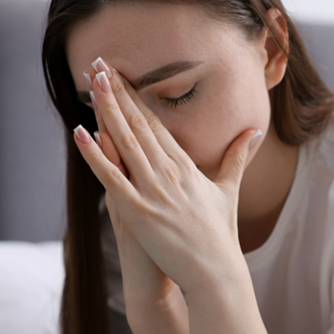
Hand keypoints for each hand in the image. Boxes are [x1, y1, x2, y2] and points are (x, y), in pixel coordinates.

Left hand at [74, 57, 260, 295]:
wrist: (215, 271)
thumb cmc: (220, 234)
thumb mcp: (228, 189)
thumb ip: (236, 157)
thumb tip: (253, 132)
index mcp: (185, 164)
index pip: (156, 122)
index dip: (136, 96)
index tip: (121, 74)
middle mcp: (168, 171)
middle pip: (138, 123)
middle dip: (117, 91)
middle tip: (98, 62)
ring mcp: (153, 190)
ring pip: (125, 141)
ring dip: (106, 108)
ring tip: (90, 80)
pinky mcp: (139, 211)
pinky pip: (112, 177)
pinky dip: (95, 155)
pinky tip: (80, 132)